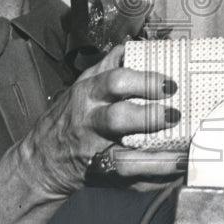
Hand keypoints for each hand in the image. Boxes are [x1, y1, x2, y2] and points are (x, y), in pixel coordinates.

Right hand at [22, 45, 178, 195]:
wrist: (42, 161)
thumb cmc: (69, 119)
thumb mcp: (83, 86)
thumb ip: (108, 66)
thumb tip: (134, 46)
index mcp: (89, 93)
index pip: (115, 80)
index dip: (144, 80)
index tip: (170, 84)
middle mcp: (91, 120)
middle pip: (118, 114)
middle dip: (149, 112)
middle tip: (175, 113)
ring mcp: (96, 149)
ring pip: (124, 153)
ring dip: (156, 153)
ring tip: (181, 150)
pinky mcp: (102, 173)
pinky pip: (131, 177)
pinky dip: (155, 175)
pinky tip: (177, 170)